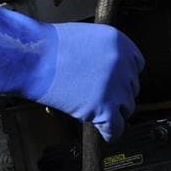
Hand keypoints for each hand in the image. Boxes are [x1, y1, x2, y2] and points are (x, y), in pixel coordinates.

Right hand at [34, 22, 144, 141]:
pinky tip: (105, 132)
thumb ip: (103, 53)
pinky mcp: (103, 107)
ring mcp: (114, 86)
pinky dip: (111, 133)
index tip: (116, 84)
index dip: (124, 76)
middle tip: (100, 96)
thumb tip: (107, 70)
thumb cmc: (50, 48)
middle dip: (117, 94)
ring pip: (126, 108)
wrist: (33, 58)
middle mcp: (121, 63)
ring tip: (96, 110)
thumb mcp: (86, 38)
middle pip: (132, 87)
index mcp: (119, 43)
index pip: (137, 65)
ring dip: (113, 111)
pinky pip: (116, 128)